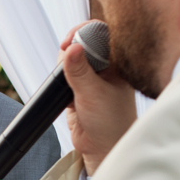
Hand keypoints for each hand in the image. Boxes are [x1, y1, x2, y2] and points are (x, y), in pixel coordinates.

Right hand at [60, 21, 137, 175]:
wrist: (102, 148)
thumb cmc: (110, 123)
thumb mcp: (93, 94)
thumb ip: (79, 71)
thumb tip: (71, 48)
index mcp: (119, 62)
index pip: (102, 33)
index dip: (84, 32)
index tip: (69, 42)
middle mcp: (106, 66)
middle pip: (84, 42)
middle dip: (71, 48)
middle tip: (64, 59)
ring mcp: (92, 77)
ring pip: (72, 59)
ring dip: (64, 66)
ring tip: (68, 82)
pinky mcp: (79, 88)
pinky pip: (66, 75)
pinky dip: (61, 80)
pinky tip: (66, 93)